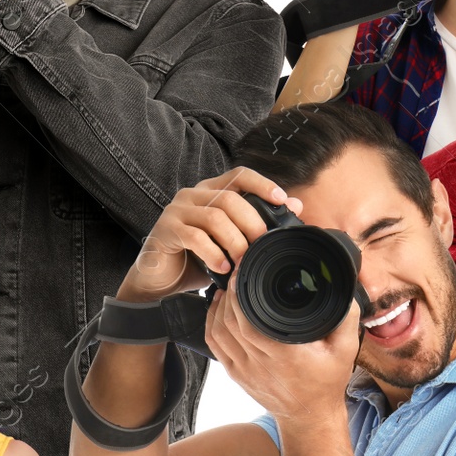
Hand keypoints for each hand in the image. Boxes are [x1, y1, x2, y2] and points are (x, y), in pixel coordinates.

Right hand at [120, 167, 303, 302]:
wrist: (160, 280)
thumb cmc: (198, 258)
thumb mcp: (231, 241)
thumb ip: (257, 223)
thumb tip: (295, 205)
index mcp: (210, 191)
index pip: (239, 175)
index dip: (261, 183)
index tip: (281, 198)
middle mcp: (193, 195)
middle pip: (230, 198)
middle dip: (252, 222)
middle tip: (263, 244)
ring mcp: (177, 210)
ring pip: (215, 216)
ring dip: (235, 240)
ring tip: (242, 261)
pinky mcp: (166, 230)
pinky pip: (195, 237)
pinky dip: (213, 253)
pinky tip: (222, 268)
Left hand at [204, 280, 360, 426]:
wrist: (310, 417)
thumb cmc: (326, 383)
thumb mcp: (346, 350)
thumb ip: (346, 318)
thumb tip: (345, 291)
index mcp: (283, 354)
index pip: (248, 320)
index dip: (240, 294)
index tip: (244, 273)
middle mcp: (259, 362)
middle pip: (229, 322)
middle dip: (230, 293)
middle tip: (237, 273)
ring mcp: (244, 370)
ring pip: (218, 333)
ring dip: (218, 308)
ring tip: (228, 288)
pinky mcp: (237, 375)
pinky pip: (215, 346)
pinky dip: (212, 324)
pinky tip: (218, 310)